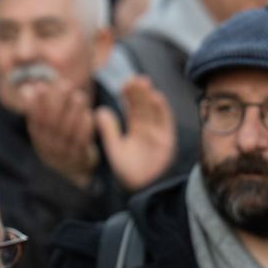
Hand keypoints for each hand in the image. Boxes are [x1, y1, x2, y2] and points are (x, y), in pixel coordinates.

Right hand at [20, 79, 97, 186]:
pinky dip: (85, 128)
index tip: (41, 86)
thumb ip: (37, 107)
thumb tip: (26, 91)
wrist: (72, 168)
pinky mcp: (80, 158)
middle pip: (50, 124)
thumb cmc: (58, 137)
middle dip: (57, 103)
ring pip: (67, 132)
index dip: (36, 103)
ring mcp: (63, 154)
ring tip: (80, 96)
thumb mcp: (45, 126)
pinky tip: (89, 114)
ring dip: (74, 112)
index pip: (34, 119)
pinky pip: (82, 143)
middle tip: (65, 84)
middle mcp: (47, 146)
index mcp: (37, 137)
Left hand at [96, 76, 174, 190]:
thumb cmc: (128, 172)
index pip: (132, 108)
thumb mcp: (115, 149)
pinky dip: (162, 110)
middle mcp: (148, 129)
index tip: (125, 83)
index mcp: (135, 130)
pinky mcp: (168, 140)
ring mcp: (159, 133)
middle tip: (134, 78)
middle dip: (139, 93)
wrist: (142, 189)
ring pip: (154, 111)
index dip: (129, 95)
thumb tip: (99, 110)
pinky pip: (165, 122)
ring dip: (149, 97)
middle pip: (144, 106)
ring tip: (143, 83)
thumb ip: (109, 130)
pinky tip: (156, 97)